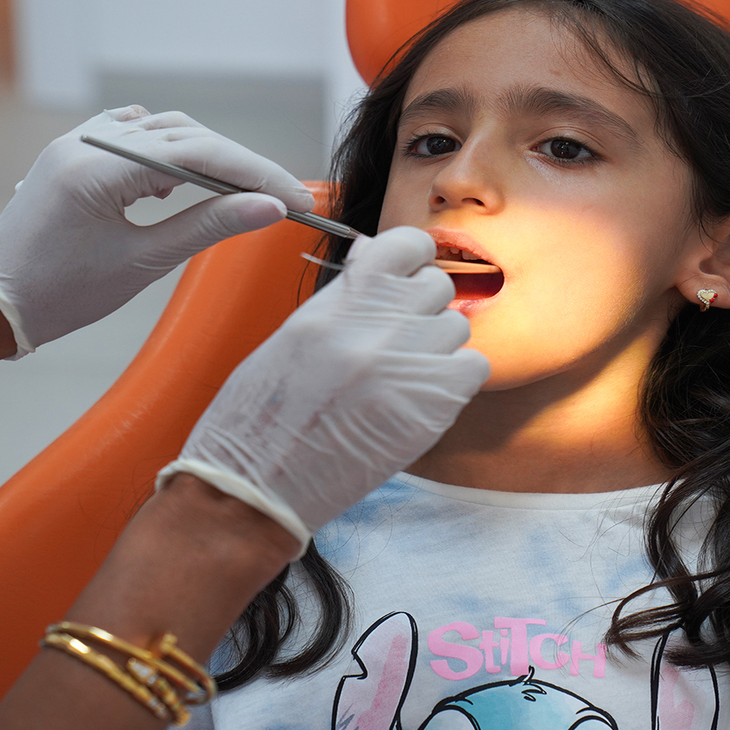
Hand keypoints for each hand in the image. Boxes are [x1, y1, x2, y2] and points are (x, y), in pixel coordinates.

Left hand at [0, 106, 314, 355]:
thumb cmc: (62, 293)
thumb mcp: (144, 262)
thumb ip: (209, 227)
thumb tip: (268, 208)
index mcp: (100, 169)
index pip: (200, 153)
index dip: (256, 173)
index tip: (296, 198)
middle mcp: (87, 142)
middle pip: (187, 135)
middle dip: (239, 165)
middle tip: (280, 198)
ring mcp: (77, 142)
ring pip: (162, 129)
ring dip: (205, 155)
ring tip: (236, 193)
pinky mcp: (73, 152)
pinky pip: (132, 134)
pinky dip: (166, 151)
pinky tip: (176, 183)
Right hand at [158, 227, 489, 551]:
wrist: (256, 485)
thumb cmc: (262, 413)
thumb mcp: (295, 333)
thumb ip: (343, 295)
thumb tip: (373, 254)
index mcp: (340, 300)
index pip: (408, 244)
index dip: (411, 260)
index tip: (403, 278)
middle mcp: (378, 326)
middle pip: (438, 286)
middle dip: (421, 307)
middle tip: (395, 338)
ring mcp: (407, 366)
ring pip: (457, 328)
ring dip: (435, 346)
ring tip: (399, 375)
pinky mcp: (430, 409)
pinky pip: (473, 369)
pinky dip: (454, 379)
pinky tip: (420, 396)